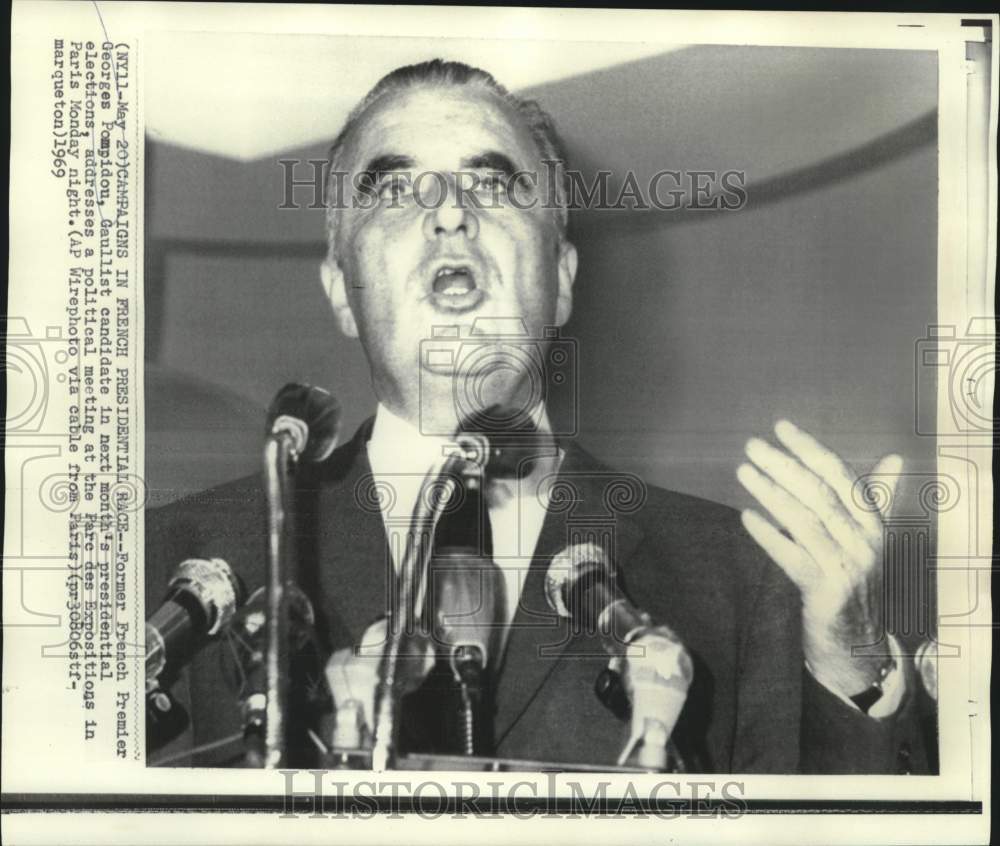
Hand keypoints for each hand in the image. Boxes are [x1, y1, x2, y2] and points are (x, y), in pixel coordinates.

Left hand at [736, 419, 900, 696]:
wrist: (857, 639)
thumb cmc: (855, 576)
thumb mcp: (868, 536)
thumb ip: (877, 497)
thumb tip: (896, 458)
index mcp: (873, 522)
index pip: (841, 474)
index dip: (811, 449)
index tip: (781, 427)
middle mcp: (864, 541)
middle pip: (819, 493)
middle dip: (784, 465)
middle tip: (753, 445)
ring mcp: (846, 567)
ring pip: (805, 522)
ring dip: (771, 493)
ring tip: (743, 472)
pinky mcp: (826, 592)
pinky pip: (792, 558)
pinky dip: (768, 535)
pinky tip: (746, 517)